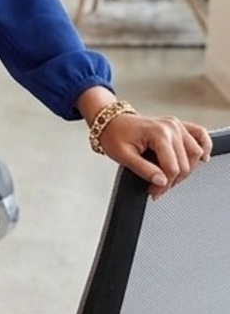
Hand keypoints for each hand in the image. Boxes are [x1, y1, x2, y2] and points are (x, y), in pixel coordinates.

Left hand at [78, 91, 211, 198]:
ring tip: (168, 176)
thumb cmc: (114, 135)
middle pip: (185, 164)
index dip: (163, 185)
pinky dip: (204, 146)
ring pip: (195, 154)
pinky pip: (200, 135)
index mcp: (158, 133)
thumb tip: (162, 181)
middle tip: (156, 187)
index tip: (153, 192)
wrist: (110, 121)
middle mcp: (171, 127)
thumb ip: (143, 169)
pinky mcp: (178, 125)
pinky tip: (201, 158)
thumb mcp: (122, 156)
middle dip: (172, 181)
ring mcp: (176, 125)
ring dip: (186, 169)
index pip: (172, 168)